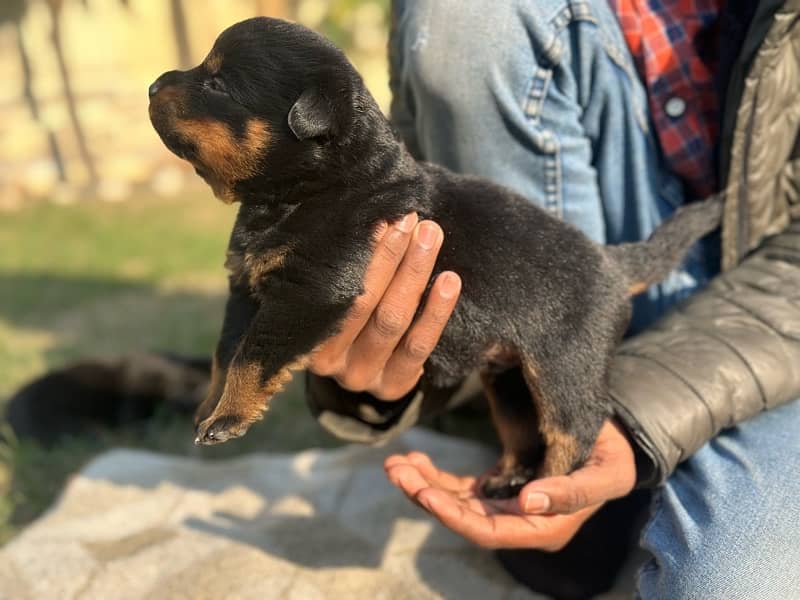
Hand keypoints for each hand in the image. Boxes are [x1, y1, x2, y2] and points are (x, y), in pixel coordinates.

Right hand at [309, 213, 460, 400]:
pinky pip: (419, 347)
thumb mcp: (330, 295)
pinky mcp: (392, 386)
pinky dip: (436, 311)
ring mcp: (360, 375)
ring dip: (414, 273)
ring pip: (392, 320)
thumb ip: (338, 267)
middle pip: (362, 301)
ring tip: (431, 236)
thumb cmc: (343, 315)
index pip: (331, 288)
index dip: (360, 252)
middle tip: (410, 218)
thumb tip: (367, 214)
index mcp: (302, 331)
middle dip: (390, 255)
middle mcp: (327, 359)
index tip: (381, 217)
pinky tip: (450, 280)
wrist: (358, 367)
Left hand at [384, 420, 635, 549]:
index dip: (455, 517)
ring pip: (456, 502)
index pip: (490, 532)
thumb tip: (529, 503)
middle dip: (427, 496)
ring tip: (395, 464)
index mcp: (544, 528)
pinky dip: (434, 474)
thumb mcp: (606, 474)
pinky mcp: (497, 485)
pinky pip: (459, 487)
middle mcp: (519, 521)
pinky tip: (413, 458)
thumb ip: (573, 492)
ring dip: (423, 484)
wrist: (613, 440)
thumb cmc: (614, 458)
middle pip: (464, 518)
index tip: (425, 494)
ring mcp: (505, 504)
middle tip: (396, 471)